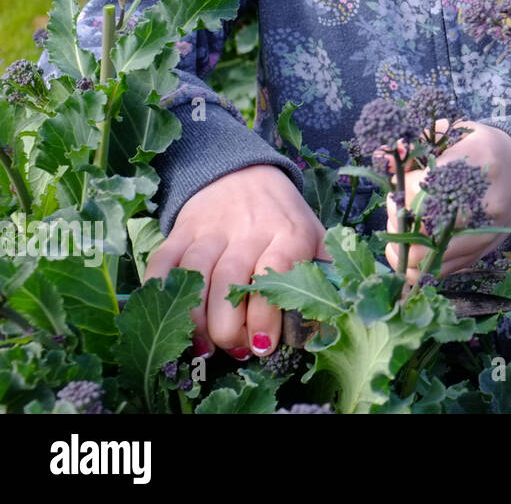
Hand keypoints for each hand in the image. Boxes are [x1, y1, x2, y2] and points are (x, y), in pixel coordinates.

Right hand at [144, 164, 327, 361]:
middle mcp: (249, 229)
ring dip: (195, 318)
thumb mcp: (315, 236)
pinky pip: (163, 262)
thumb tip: (340, 312)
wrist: (244, 173)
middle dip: (227, 326)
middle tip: (233, 348)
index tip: (262, 345)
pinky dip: (160, 292)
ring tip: (203, 346)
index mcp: (288, 232)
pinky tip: (169, 316)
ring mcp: (212, 228)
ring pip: (195, 275)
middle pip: (229, 280)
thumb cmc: (283, 217)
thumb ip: (328, 270)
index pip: (274, 273)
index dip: (265, 314)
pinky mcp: (182, 229)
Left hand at [381, 119, 510, 285]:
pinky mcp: (482, 252)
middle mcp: (484, 200)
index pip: (423, 185)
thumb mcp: (455, 132)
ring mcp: (484, 231)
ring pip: (426, 256)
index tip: (402, 185)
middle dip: (399, 219)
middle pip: (422, 224)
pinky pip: (439, 271)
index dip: (402, 189)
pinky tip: (413, 249)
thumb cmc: (483, 149)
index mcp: (477, 161)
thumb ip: (419, 140)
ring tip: (402, 231)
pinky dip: (418, 266)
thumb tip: (385, 156)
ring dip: (402, 248)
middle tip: (399, 209)